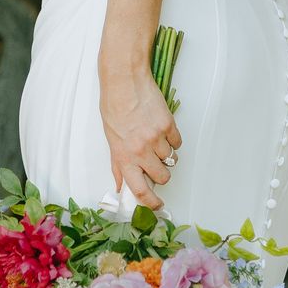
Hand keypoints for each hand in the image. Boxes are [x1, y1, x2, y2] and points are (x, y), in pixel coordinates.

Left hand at [101, 60, 180, 208]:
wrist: (124, 82)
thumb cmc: (114, 107)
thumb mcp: (111, 139)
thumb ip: (118, 165)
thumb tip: (120, 184)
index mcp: (124, 157)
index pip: (140, 190)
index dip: (151, 202)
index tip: (157, 205)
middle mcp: (141, 151)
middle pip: (163, 177)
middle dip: (161, 173)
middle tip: (154, 162)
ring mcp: (156, 138)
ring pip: (171, 159)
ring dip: (166, 154)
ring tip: (155, 139)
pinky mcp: (168, 125)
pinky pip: (177, 142)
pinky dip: (172, 139)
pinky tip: (161, 129)